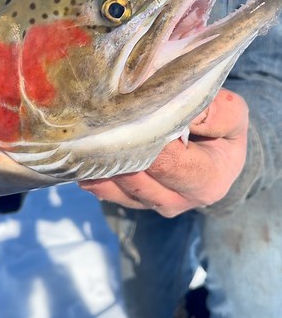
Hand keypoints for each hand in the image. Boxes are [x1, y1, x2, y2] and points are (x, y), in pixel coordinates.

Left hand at [79, 88, 248, 216]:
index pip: (169, 162)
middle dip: (119, 149)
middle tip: (100, 120)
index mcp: (209, 180)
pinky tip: (86, 154)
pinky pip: (106, 191)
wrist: (215, 151)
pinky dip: (94, 172)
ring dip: (102, 162)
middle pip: (138, 178)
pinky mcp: (134, 201)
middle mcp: (181, 200)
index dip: (147, 139)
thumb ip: (213, 113)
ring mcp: (154, 205)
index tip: (130, 112)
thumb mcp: (231, 114)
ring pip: (118, 187)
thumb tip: (176, 113)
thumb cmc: (222, 128)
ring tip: (89, 134)